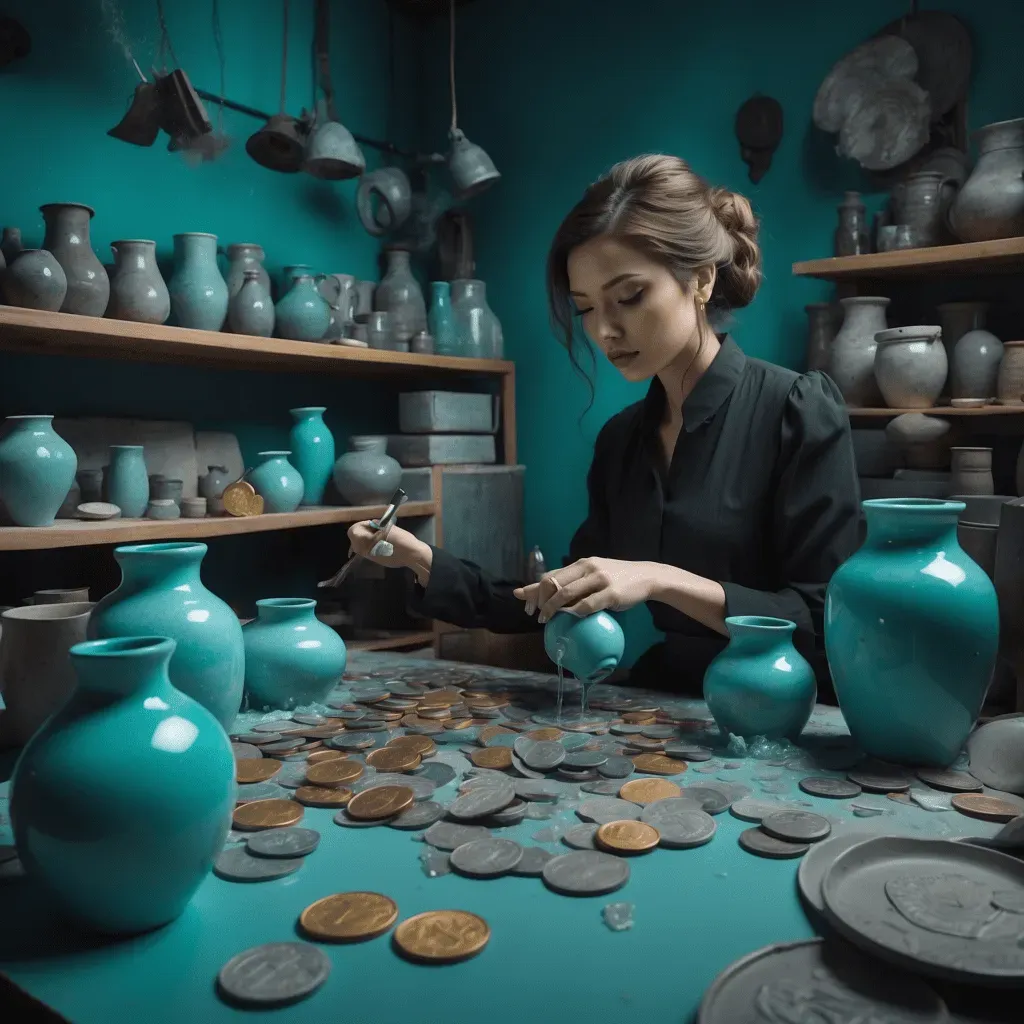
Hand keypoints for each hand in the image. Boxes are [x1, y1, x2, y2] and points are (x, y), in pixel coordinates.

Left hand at [346, 521, 431, 581]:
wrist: (411, 555)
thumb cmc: (400, 539)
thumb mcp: (387, 527)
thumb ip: (376, 525)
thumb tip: (372, 524)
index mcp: (364, 541)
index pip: (353, 531)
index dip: (361, 525)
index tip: (372, 524)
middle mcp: (363, 551)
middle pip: (355, 539)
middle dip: (363, 532)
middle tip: (376, 529)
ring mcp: (369, 557)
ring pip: (361, 545)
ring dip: (367, 539)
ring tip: (380, 535)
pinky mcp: (376, 560)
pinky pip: (368, 550)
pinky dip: (372, 545)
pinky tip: (383, 543)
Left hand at [513, 557, 656, 621]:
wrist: (646, 577)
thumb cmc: (617, 579)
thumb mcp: (594, 575)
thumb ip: (576, 584)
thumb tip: (552, 600)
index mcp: (580, 564)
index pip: (550, 575)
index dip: (534, 589)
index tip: (522, 600)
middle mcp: (587, 567)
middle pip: (553, 582)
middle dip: (539, 600)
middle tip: (537, 615)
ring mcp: (599, 579)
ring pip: (566, 593)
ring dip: (552, 608)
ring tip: (546, 619)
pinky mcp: (611, 593)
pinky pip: (588, 604)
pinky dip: (575, 613)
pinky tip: (569, 619)